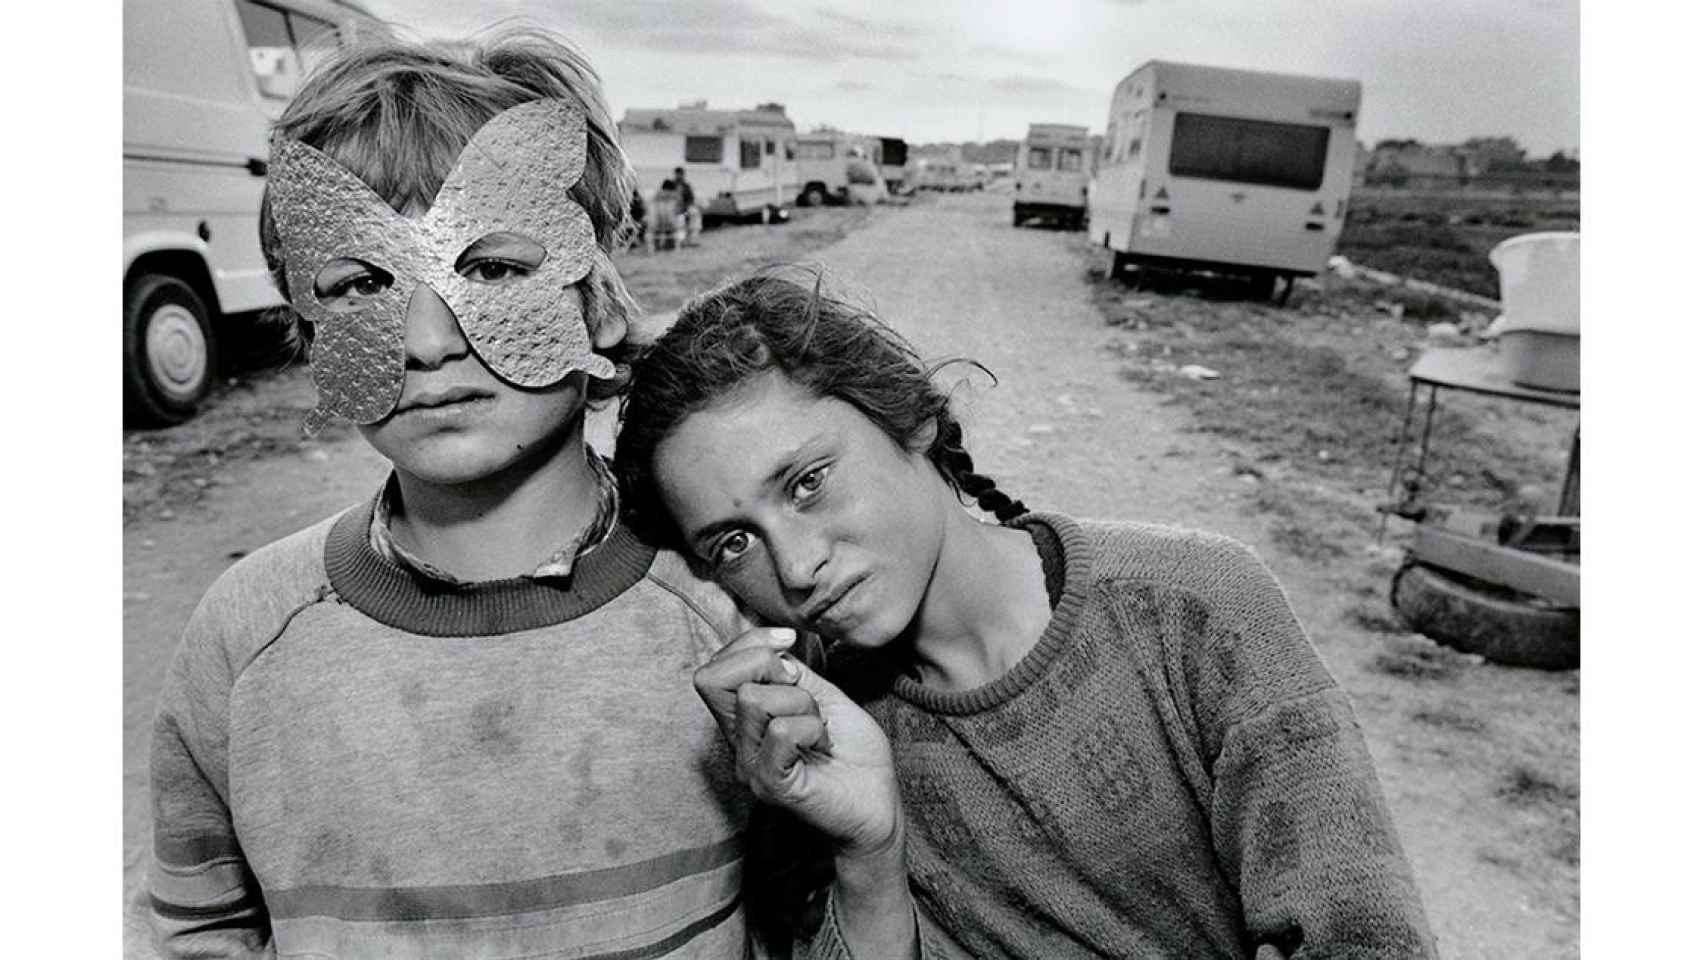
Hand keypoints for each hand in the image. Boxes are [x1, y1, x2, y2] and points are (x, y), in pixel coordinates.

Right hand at [694, 628, 900, 857]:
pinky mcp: (771, 786)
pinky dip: (812, 728)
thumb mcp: (821, 696)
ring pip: (755, 699)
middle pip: (716, 679)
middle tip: (805, 695)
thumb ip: (791, 672)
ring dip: (802, 704)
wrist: (879, 803)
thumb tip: (773, 646)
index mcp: (745, 722)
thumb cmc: (853, 753)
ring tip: (820, 731)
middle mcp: (739, 745)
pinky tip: (823, 746)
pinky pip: (781, 731)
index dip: (749, 644)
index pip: (711, 671)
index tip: (789, 644)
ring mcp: (750, 767)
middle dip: (769, 666)